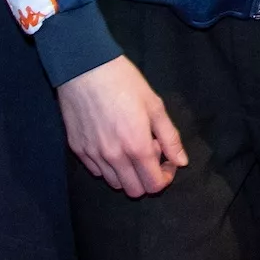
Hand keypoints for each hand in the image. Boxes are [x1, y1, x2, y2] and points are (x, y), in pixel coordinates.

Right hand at [59, 56, 188, 197]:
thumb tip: (181, 162)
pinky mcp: (77, 150)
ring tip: (130, 147)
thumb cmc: (125, 83)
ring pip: (114, 183)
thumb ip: (170, 138)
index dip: (165, 177)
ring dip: (127, 173)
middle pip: (134, 191)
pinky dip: (108, 166)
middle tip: (149, 152)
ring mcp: (93, 155)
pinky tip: (112, 143)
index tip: (166, 160)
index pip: (154, 185)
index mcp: (137, 147)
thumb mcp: (155, 106)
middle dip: (147, 178)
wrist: (85, 69)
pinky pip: (96, 171)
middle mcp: (114, 157)